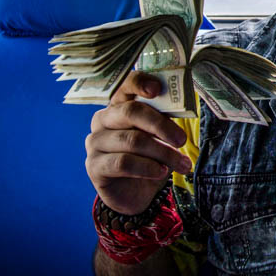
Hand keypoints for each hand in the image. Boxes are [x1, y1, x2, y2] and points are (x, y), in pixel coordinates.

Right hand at [85, 71, 192, 214]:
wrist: (136, 193)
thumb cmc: (149, 157)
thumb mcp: (160, 136)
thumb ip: (164, 119)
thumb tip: (181, 106)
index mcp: (119, 105)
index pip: (125, 86)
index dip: (139, 83)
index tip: (157, 89)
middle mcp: (102, 120)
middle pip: (131, 112)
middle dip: (161, 125)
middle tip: (182, 140)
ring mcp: (95, 142)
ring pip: (132, 140)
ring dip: (162, 153)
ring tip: (182, 164)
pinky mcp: (93, 166)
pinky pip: (123, 163)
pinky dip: (146, 167)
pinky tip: (160, 173)